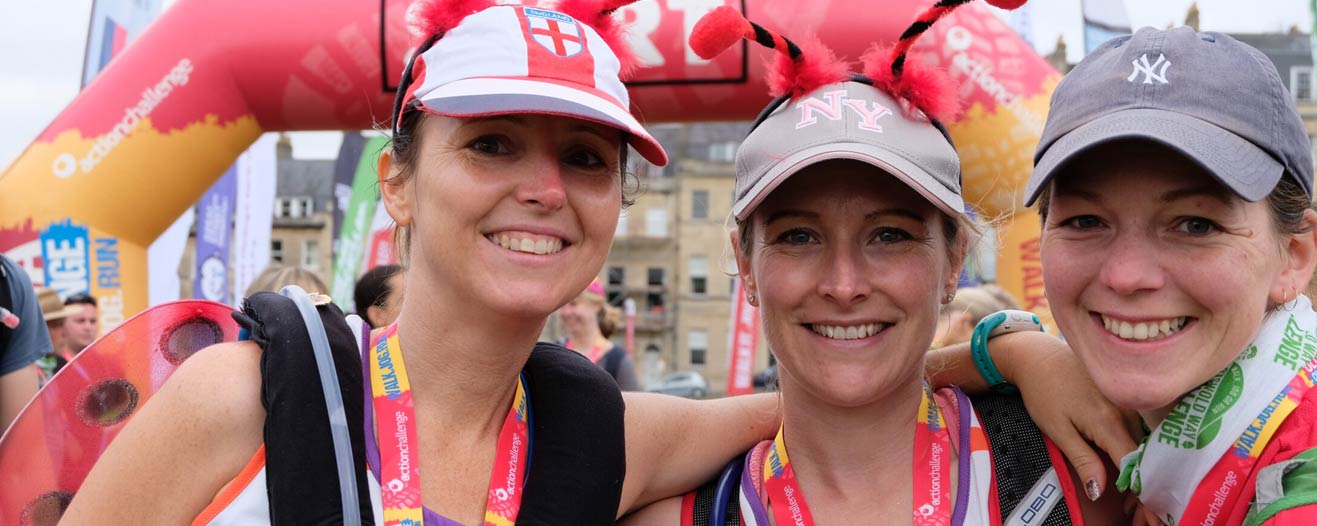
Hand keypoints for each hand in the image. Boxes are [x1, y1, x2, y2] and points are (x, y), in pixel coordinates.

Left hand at [991, 331, 1143, 500]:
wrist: (1039, 356)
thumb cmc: (1044, 393)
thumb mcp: (1058, 431)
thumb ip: (1083, 460)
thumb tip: (1100, 491)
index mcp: (1109, 421)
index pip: (1134, 463)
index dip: (1137, 488)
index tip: (1134, 509)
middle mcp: (1126, 410)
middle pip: (1141, 455)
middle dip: (1139, 482)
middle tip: (1131, 509)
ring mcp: (1128, 402)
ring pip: (1140, 442)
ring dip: (1136, 466)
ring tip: (1125, 490)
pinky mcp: (1125, 397)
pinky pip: (1135, 428)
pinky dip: (1131, 447)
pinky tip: (1120, 460)